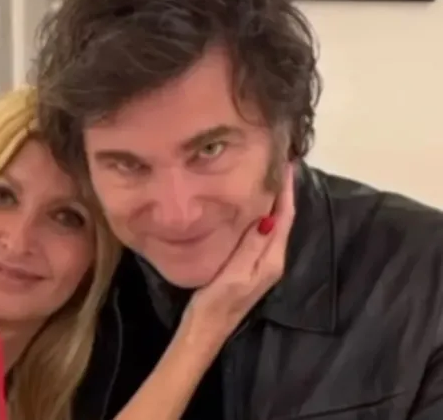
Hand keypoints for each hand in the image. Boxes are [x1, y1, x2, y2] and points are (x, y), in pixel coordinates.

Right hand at [182, 164, 295, 335]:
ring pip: (274, 225)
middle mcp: (272, 259)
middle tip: (276, 164)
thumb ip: (251, 246)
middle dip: (283, 192)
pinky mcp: (251, 264)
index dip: (287, 191)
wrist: (206, 329)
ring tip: (267, 178)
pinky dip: (262, 215)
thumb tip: (269, 215)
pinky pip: (262, 233)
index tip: (286, 164)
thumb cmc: (217, 302)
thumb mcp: (234, 274)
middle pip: (284, 219)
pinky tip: (251, 206)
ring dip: (274, 202)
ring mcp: (263, 263)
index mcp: (271, 259)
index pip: (286, 217)